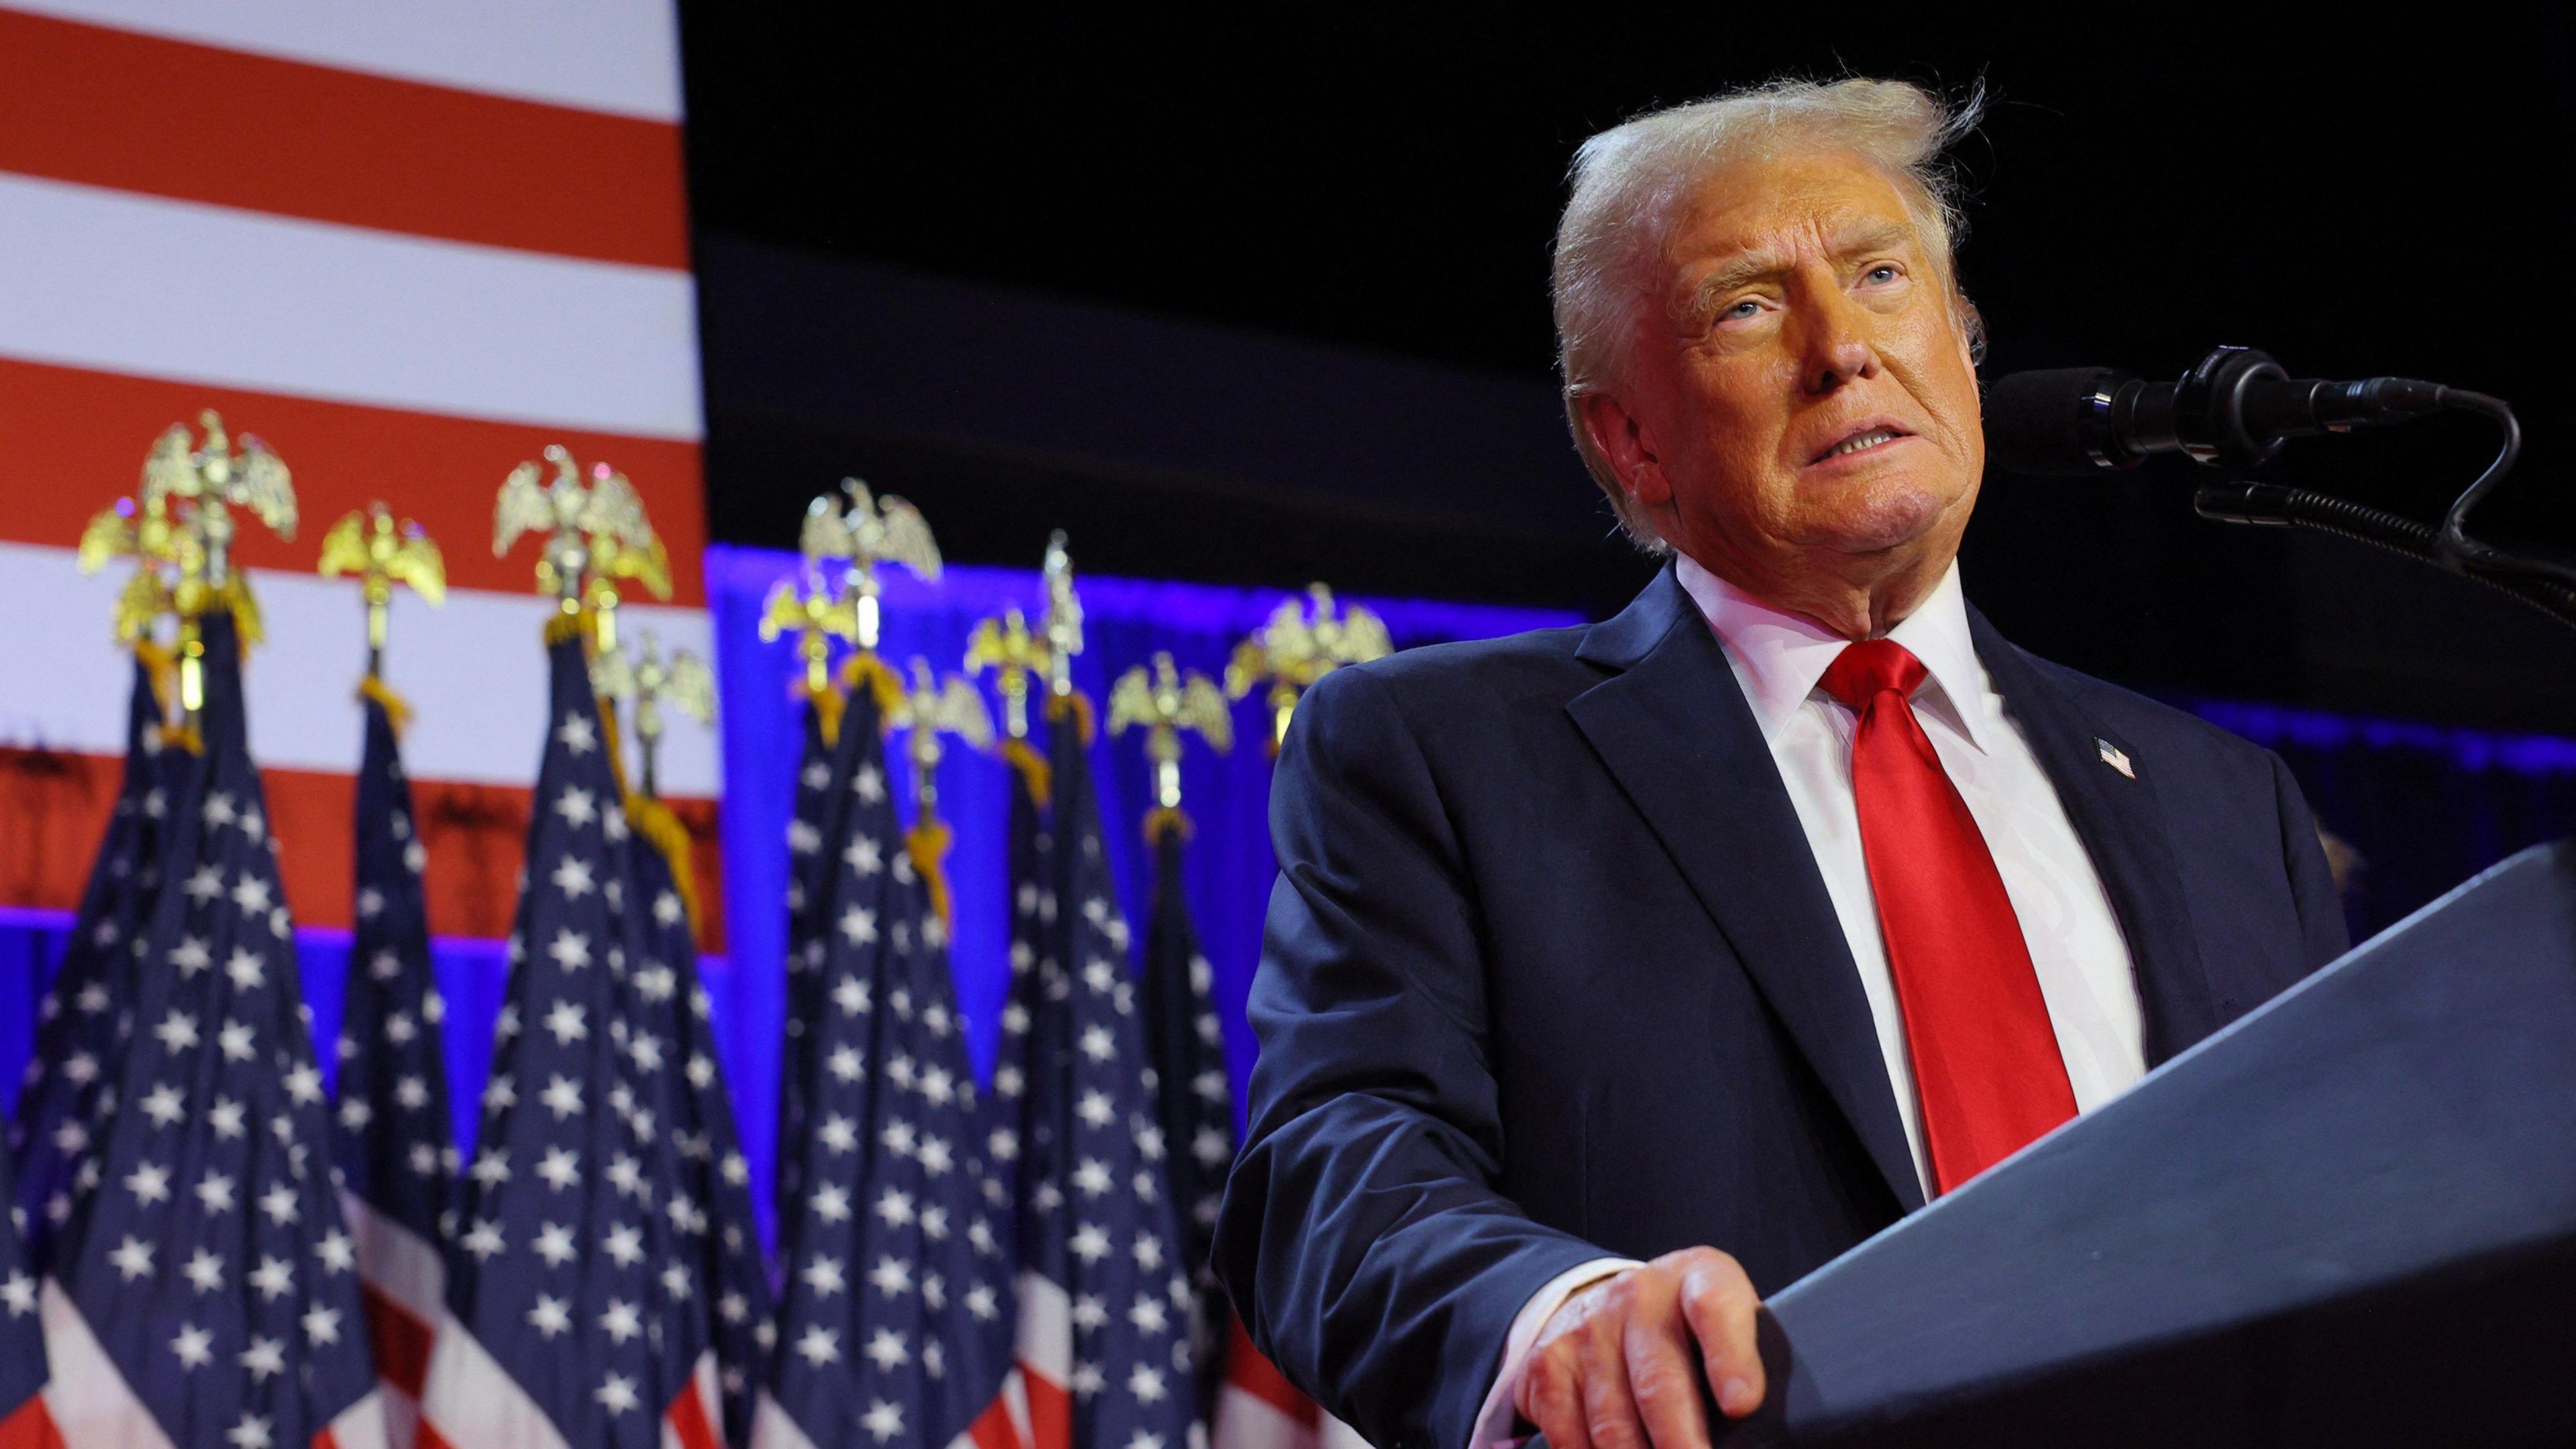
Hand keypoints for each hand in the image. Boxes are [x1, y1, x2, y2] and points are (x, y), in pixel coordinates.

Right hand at [1513, 1247, 1763, 1448]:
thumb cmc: (1690, 1327)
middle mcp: (1639, 1296)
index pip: (1714, 1306)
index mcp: (1699, 1277)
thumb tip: (1785, 1432)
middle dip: (1682, 1443)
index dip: (1730, 1356)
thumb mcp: (1731, 1322)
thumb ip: (1755, 1364)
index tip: (1742, 1406)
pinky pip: (1567, 1429)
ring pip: (1613, 1420)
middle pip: (1659, 1382)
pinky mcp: (1548, 1363)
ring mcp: (1589, 1329)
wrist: (1604, 1299)